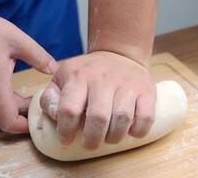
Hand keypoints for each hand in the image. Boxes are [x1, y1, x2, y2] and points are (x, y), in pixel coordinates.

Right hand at [0, 8, 58, 132]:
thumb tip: (54, 70)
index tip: (39, 116)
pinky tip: (4, 77)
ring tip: (24, 88)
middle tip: (38, 97)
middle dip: (23, 109)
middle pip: (4, 113)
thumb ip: (38, 57)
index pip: (10, 122)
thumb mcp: (17, 40)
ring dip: (10, 101)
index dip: (26, 125)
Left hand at [40, 51, 155, 148]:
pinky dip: (138, 131)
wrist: (119, 53)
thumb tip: (56, 117)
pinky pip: (146, 117)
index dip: (66, 130)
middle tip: (90, 144)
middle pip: (98, 118)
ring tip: (109, 138)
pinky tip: (130, 131)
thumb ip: (51, 98)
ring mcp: (127, 84)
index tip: (67, 140)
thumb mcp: (62, 77)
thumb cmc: (87, 72)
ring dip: (114, 137)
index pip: (69, 109)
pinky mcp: (146, 90)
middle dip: (92, 139)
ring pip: (122, 119)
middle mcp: (103, 78)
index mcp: (78, 76)